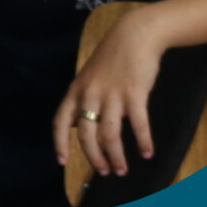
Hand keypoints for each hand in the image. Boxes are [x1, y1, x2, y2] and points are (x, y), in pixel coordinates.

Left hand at [53, 13, 163, 175]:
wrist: (135, 35)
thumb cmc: (112, 58)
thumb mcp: (87, 77)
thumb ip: (80, 101)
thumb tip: (71, 125)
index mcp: (76, 90)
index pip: (60, 122)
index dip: (60, 143)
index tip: (62, 162)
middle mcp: (90, 94)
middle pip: (86, 134)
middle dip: (94, 157)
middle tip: (104, 171)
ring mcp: (112, 94)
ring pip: (109, 134)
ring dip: (116, 156)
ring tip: (122, 169)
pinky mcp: (135, 93)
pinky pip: (138, 124)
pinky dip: (143, 141)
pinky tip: (147, 152)